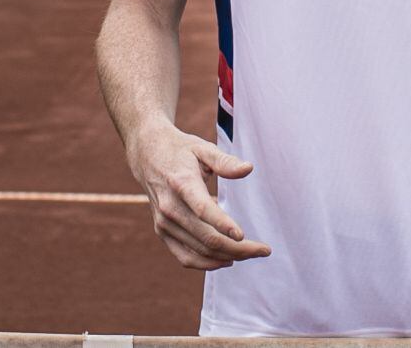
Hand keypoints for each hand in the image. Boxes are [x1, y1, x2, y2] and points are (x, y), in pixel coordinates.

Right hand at [129, 119, 271, 271]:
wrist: (148, 155)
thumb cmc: (181, 150)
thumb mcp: (203, 147)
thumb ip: (225, 161)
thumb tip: (248, 169)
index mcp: (181, 183)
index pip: (202, 209)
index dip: (223, 224)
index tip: (243, 235)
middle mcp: (170, 207)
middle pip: (205, 237)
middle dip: (236, 248)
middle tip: (263, 250)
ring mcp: (164, 223)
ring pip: (198, 250)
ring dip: (226, 257)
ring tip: (250, 254)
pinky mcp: (162, 231)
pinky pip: (184, 256)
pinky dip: (206, 263)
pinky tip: (226, 260)